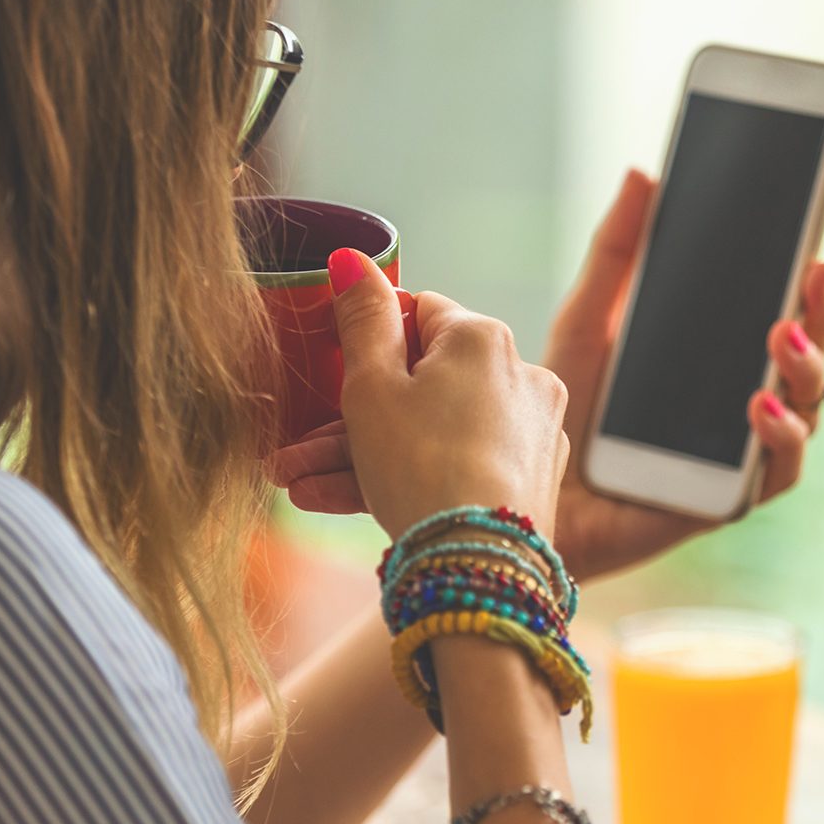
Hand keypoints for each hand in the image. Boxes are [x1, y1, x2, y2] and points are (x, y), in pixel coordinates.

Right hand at [315, 248, 568, 539]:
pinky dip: (409, 479)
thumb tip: (353, 258)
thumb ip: (362, 319)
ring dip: (361, 457)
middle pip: (421, 385)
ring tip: (299, 487)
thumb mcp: (372, 386)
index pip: (418, 316)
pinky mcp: (531, 481)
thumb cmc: (420, 466)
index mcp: (483, 337)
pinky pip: (457, 466)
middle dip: (348, 419)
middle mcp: (520, 375)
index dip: (370, 344)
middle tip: (293, 452)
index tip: (334, 379)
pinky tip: (346, 504)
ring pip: (432, 432)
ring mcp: (530, 432)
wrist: (478, 565)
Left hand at [549, 169, 823, 580]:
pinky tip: (758, 406)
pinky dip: (777, 438)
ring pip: (804, 412)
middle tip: (816, 271)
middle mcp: (736, 405)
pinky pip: (773, 474)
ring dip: (804, 369)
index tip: (813, 236)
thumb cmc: (559, 416)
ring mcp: (735, 455)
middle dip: (820, 313)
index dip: (804, 280)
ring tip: (782, 334)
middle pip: (804, 357)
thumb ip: (616, 256)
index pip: (778, 313)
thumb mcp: (584, 324)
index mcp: (713, 362)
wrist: (520, 500)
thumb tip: (645, 172)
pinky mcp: (723, 502)